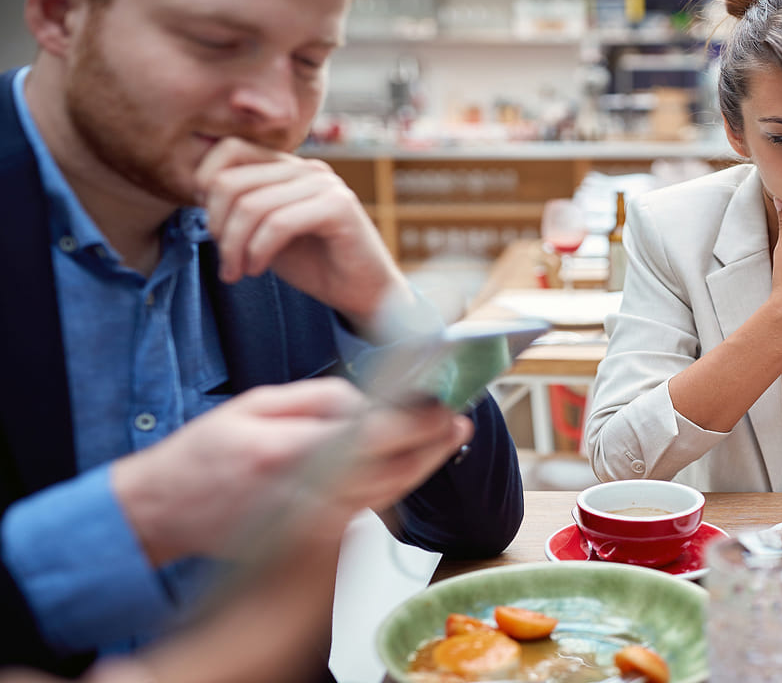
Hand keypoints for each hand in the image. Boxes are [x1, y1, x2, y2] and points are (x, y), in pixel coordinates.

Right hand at [111, 378, 471, 565]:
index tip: (447, 407)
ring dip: (419, 467)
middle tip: (458, 422)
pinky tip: (404, 464)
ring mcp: (312, 524)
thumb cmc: (205, 454)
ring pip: (387, 495)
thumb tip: (369, 400)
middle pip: (395, 472)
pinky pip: (365, 510)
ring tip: (441, 437)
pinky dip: (390, 487)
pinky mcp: (312, 541)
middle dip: (433, 446)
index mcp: (291, 450)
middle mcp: (307, 493)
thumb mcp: (255, 405)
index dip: (420, 422)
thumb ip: (318, 399)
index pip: (377, 436)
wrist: (164, 512)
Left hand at [195, 138, 413, 330]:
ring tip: (237, 271)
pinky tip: (256, 269)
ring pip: (252, 205)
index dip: (205, 185)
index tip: (210, 226)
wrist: (364, 293)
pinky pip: (279, 223)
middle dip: (216, 226)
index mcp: (288, 167)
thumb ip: (241, 207)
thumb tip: (199, 193)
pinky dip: (258, 250)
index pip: (229, 149)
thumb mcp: (265, 232)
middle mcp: (307, 168)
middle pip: (232, 181)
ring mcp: (325, 184)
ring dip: (234, 246)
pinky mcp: (339, 207)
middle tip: (225, 260)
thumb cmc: (315, 264)